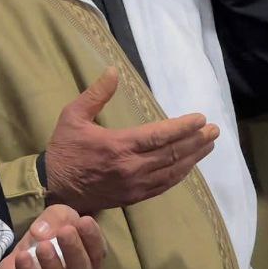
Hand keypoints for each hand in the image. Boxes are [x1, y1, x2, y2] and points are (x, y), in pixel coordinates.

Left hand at [0, 205, 107, 268]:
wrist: (18, 260)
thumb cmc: (47, 238)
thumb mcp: (56, 218)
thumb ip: (56, 217)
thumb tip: (43, 232)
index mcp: (88, 261)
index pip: (98, 254)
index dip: (93, 238)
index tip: (83, 221)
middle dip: (74, 251)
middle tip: (65, 232)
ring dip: (52, 266)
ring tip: (43, 246)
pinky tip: (22, 257)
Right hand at [44, 68, 220, 214]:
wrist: (53, 188)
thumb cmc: (64, 150)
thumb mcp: (72, 116)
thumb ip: (95, 94)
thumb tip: (113, 71)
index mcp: (118, 146)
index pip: (159, 136)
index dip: (183, 127)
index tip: (200, 118)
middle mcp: (131, 168)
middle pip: (172, 153)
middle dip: (196, 141)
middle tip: (215, 130)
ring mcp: (134, 185)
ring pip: (172, 171)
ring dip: (194, 158)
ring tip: (209, 145)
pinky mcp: (133, 197)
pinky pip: (164, 186)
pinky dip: (180, 174)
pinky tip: (190, 165)